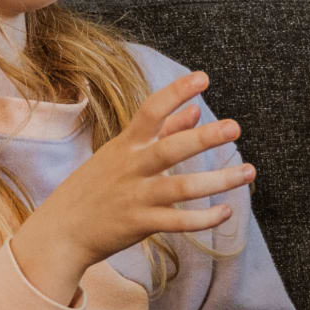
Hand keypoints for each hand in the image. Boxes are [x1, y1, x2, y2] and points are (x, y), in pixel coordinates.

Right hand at [12, 73, 252, 302]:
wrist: (60, 231)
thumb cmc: (94, 187)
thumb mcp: (121, 153)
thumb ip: (161, 131)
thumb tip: (194, 110)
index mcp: (127, 145)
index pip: (151, 110)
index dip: (176, 92)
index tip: (204, 78)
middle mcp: (132, 167)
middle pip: (170, 148)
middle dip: (204, 137)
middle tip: (234, 127)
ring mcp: (136, 196)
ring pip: (182, 188)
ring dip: (218, 180)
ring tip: (248, 172)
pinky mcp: (140, 224)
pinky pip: (178, 221)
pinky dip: (204, 218)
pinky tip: (226, 212)